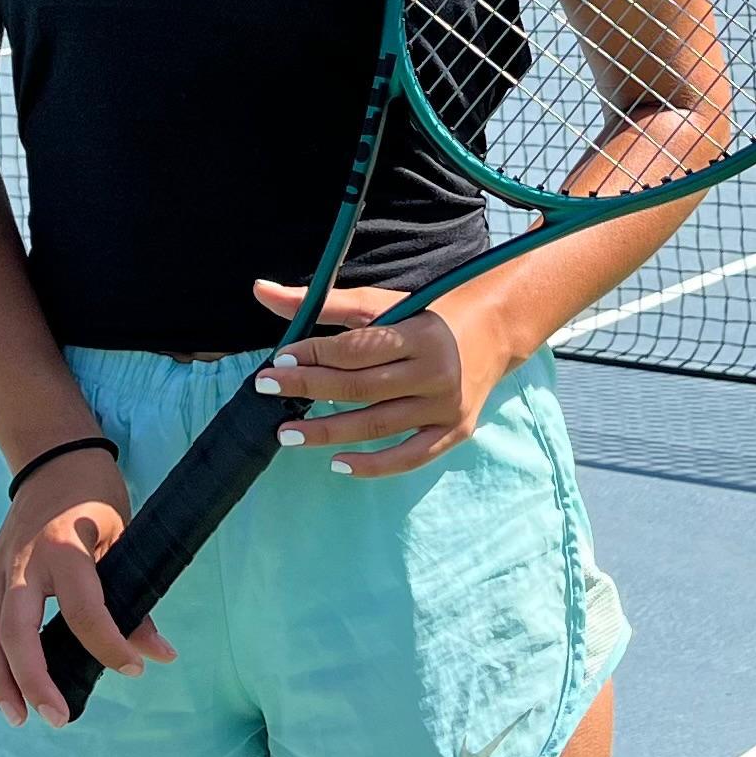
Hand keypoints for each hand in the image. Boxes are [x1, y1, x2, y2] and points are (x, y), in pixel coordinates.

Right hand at [0, 443, 169, 726]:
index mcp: (66, 548)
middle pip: (16, 630)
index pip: (83, 610)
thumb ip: (137, 599)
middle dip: (32, 679)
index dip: (109, 645)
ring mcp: (1, 567)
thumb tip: (161, 655)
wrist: (52, 457)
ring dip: (1, 680)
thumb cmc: (96, 498)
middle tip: (57, 718)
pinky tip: (8, 688)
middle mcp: (26, 561)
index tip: (134, 667)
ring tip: (19, 718)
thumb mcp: (125, 538)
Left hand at [247, 278, 524, 477]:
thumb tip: (260, 290)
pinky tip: (337, 463)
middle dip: (309, 389)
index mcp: (419, 334)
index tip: (278, 362)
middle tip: (266, 391)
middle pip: (361, 388)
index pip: (357, 349)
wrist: (495, 330)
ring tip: (287, 433)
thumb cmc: (427, 313)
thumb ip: (322, 302)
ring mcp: (446, 406)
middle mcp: (435, 372)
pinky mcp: (454, 431)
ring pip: (378, 425)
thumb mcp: (381, 302)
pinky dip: (373, 466)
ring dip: (328, 432)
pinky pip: (409, 457)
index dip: (314, 355)